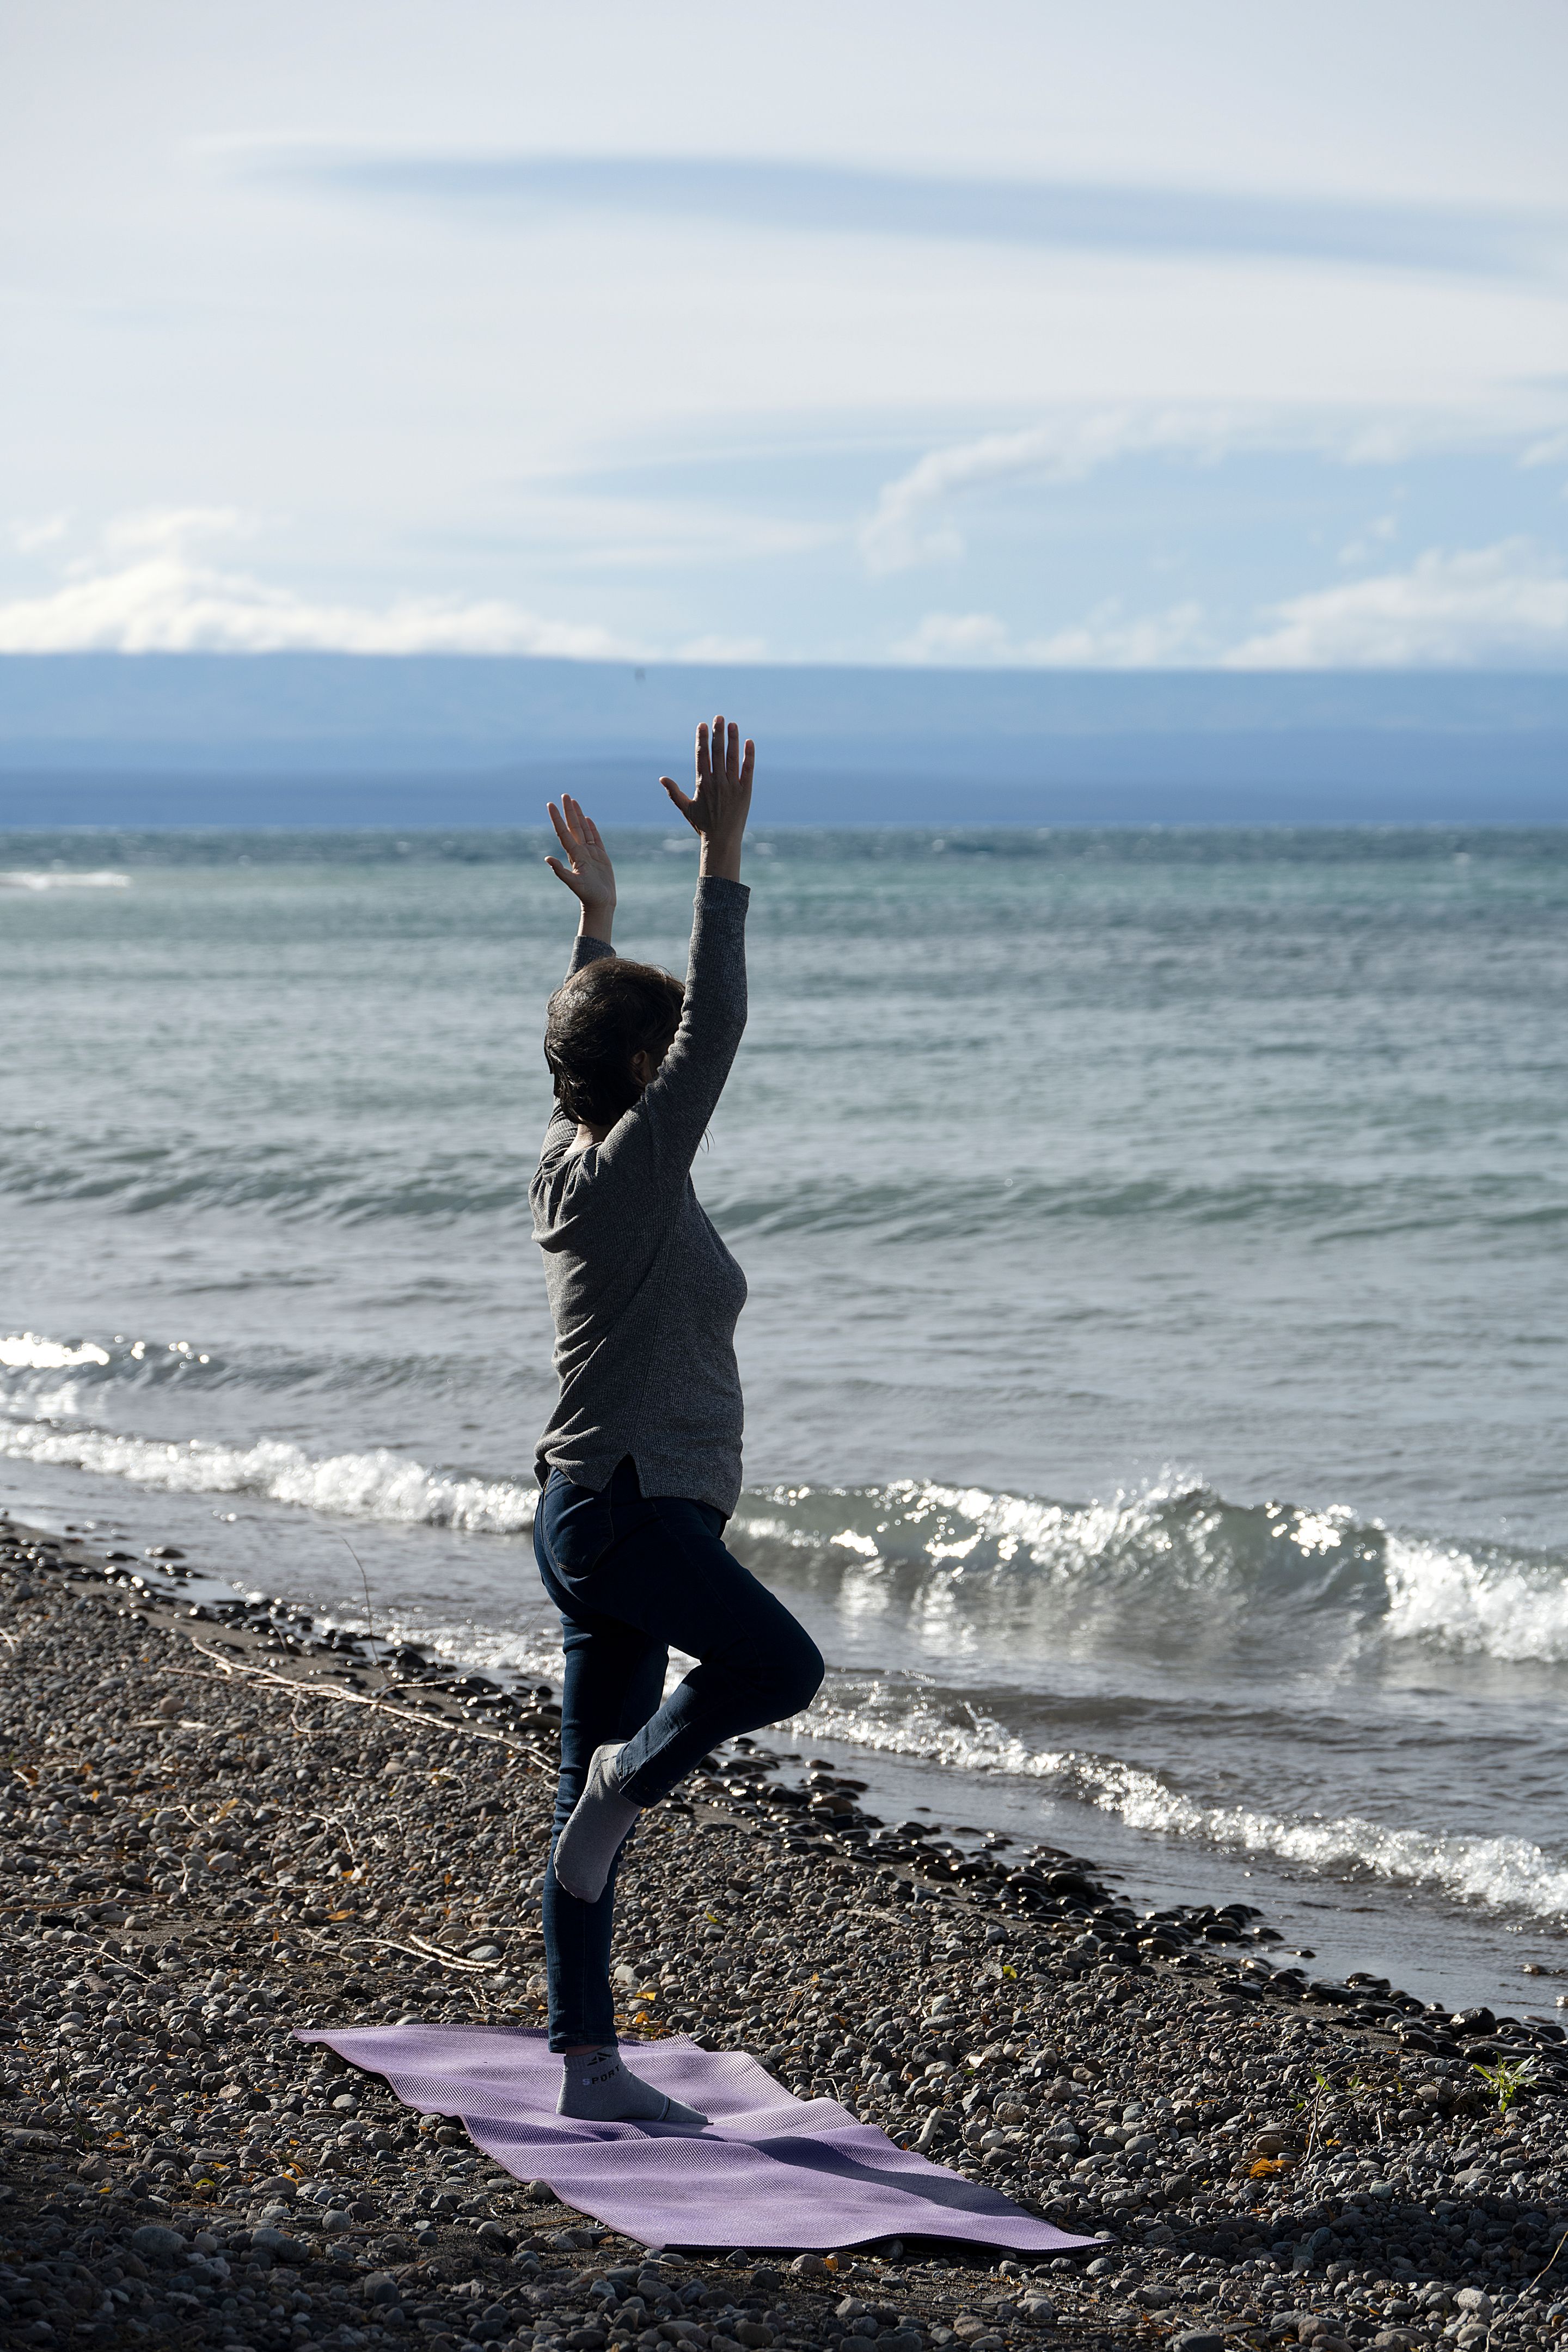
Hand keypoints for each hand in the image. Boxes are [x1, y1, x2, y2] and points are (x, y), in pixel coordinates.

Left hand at [544, 795, 615, 936]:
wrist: (600, 904)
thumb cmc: (587, 895)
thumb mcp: (573, 883)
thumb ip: (560, 871)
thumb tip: (547, 858)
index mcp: (574, 855)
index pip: (563, 832)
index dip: (557, 819)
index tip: (551, 805)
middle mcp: (580, 851)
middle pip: (573, 826)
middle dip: (568, 811)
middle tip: (564, 795)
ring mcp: (590, 853)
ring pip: (583, 829)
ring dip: (578, 815)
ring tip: (573, 802)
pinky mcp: (601, 857)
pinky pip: (595, 838)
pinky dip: (592, 828)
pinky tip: (587, 819)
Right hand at [660, 715, 753, 881]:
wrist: (722, 840)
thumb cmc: (703, 825)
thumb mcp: (685, 808)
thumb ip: (673, 792)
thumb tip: (661, 779)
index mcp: (702, 783)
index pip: (702, 755)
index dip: (702, 739)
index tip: (702, 724)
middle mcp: (717, 782)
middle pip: (717, 752)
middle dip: (717, 733)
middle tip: (719, 717)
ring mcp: (732, 786)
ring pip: (732, 757)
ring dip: (732, 739)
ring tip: (732, 724)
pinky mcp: (745, 791)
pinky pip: (748, 769)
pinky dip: (749, 756)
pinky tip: (749, 742)